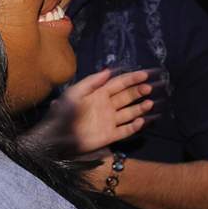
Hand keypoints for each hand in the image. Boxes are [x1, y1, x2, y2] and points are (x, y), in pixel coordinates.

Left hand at [22, 69, 151, 156]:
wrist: (56, 138)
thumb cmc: (63, 113)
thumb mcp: (75, 93)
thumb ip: (92, 81)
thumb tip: (109, 70)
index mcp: (99, 94)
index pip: (119, 84)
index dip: (132, 78)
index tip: (145, 74)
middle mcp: (107, 106)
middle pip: (127, 97)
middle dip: (139, 91)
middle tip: (149, 88)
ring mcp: (110, 121)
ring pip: (130, 113)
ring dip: (141, 107)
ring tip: (150, 103)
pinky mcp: (110, 136)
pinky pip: (126, 130)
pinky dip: (135, 126)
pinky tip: (142, 121)